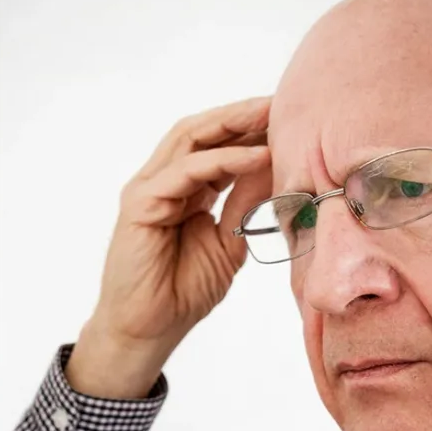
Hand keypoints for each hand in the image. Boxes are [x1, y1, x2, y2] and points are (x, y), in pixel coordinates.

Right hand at [66, 96, 274, 398]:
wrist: (150, 329)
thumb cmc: (182, 291)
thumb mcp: (228, 240)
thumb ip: (246, 202)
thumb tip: (276, 165)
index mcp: (184, 189)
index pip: (216, 144)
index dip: (250, 128)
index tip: (290, 117)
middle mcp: (162, 182)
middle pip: (201, 131)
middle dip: (242, 114)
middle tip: (282, 101)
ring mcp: (148, 190)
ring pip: (190, 140)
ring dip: (233, 125)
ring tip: (271, 115)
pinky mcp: (141, 205)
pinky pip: (185, 172)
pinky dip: (222, 161)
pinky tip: (256, 157)